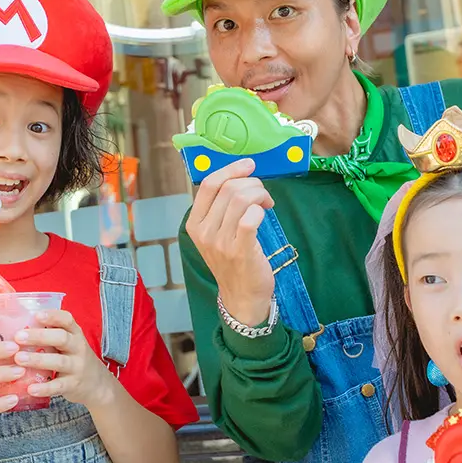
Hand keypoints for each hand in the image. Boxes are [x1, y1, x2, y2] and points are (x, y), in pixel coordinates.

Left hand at [17, 310, 117, 409]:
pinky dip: (44, 388)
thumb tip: (17, 325)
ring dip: (37, 359)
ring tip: (18, 358)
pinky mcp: (73, 385)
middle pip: (61, 338)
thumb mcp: (69, 343)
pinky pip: (58, 386)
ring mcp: (77, 367)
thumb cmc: (73, 358)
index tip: (36, 315)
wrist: (97, 384)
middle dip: (39, 336)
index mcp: (75, 334)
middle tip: (18, 337)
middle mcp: (78, 348)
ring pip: (59, 361)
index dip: (52, 316)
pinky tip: (30, 388)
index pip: (67, 320)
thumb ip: (50, 334)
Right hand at [184, 158, 274, 324]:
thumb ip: (221, 209)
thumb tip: (239, 177)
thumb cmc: (233, 262)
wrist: (241, 297)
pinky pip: (251, 217)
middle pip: (229, 189)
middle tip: (263, 194)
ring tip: (266, 202)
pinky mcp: (240, 251)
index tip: (248, 165)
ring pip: (241, 199)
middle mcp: (204, 232)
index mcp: (195, 223)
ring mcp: (221, 242)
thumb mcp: (217, 234)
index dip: (231, 169)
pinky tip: (265, 214)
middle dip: (252, 183)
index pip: (209, 184)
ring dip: (260, 193)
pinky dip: (260, 209)